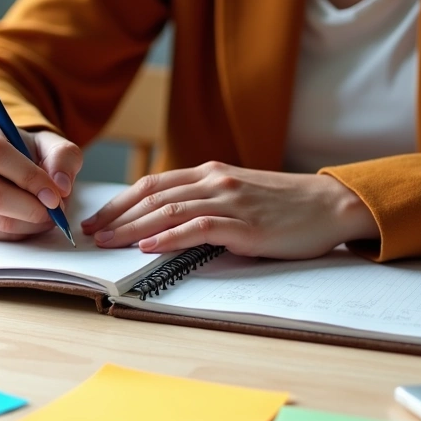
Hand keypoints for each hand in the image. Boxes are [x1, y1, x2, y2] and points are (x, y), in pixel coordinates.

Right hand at [0, 117, 82, 240]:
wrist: (5, 166)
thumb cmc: (26, 152)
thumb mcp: (49, 144)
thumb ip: (62, 157)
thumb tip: (61, 187)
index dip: (27, 176)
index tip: (54, 194)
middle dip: (31, 207)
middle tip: (56, 210)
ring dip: (30, 222)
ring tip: (48, 213)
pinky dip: (21, 231)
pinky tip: (30, 218)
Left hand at [80, 162, 379, 258]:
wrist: (330, 206)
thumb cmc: (284, 206)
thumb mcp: (238, 194)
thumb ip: (204, 201)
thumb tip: (165, 222)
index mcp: (209, 173)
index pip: (152, 184)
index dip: (119, 202)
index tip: (96, 219)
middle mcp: (214, 181)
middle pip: (152, 196)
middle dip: (116, 216)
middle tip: (90, 234)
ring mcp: (230, 202)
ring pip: (169, 211)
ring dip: (134, 229)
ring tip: (109, 242)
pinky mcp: (245, 225)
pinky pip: (199, 228)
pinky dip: (170, 237)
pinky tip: (149, 247)